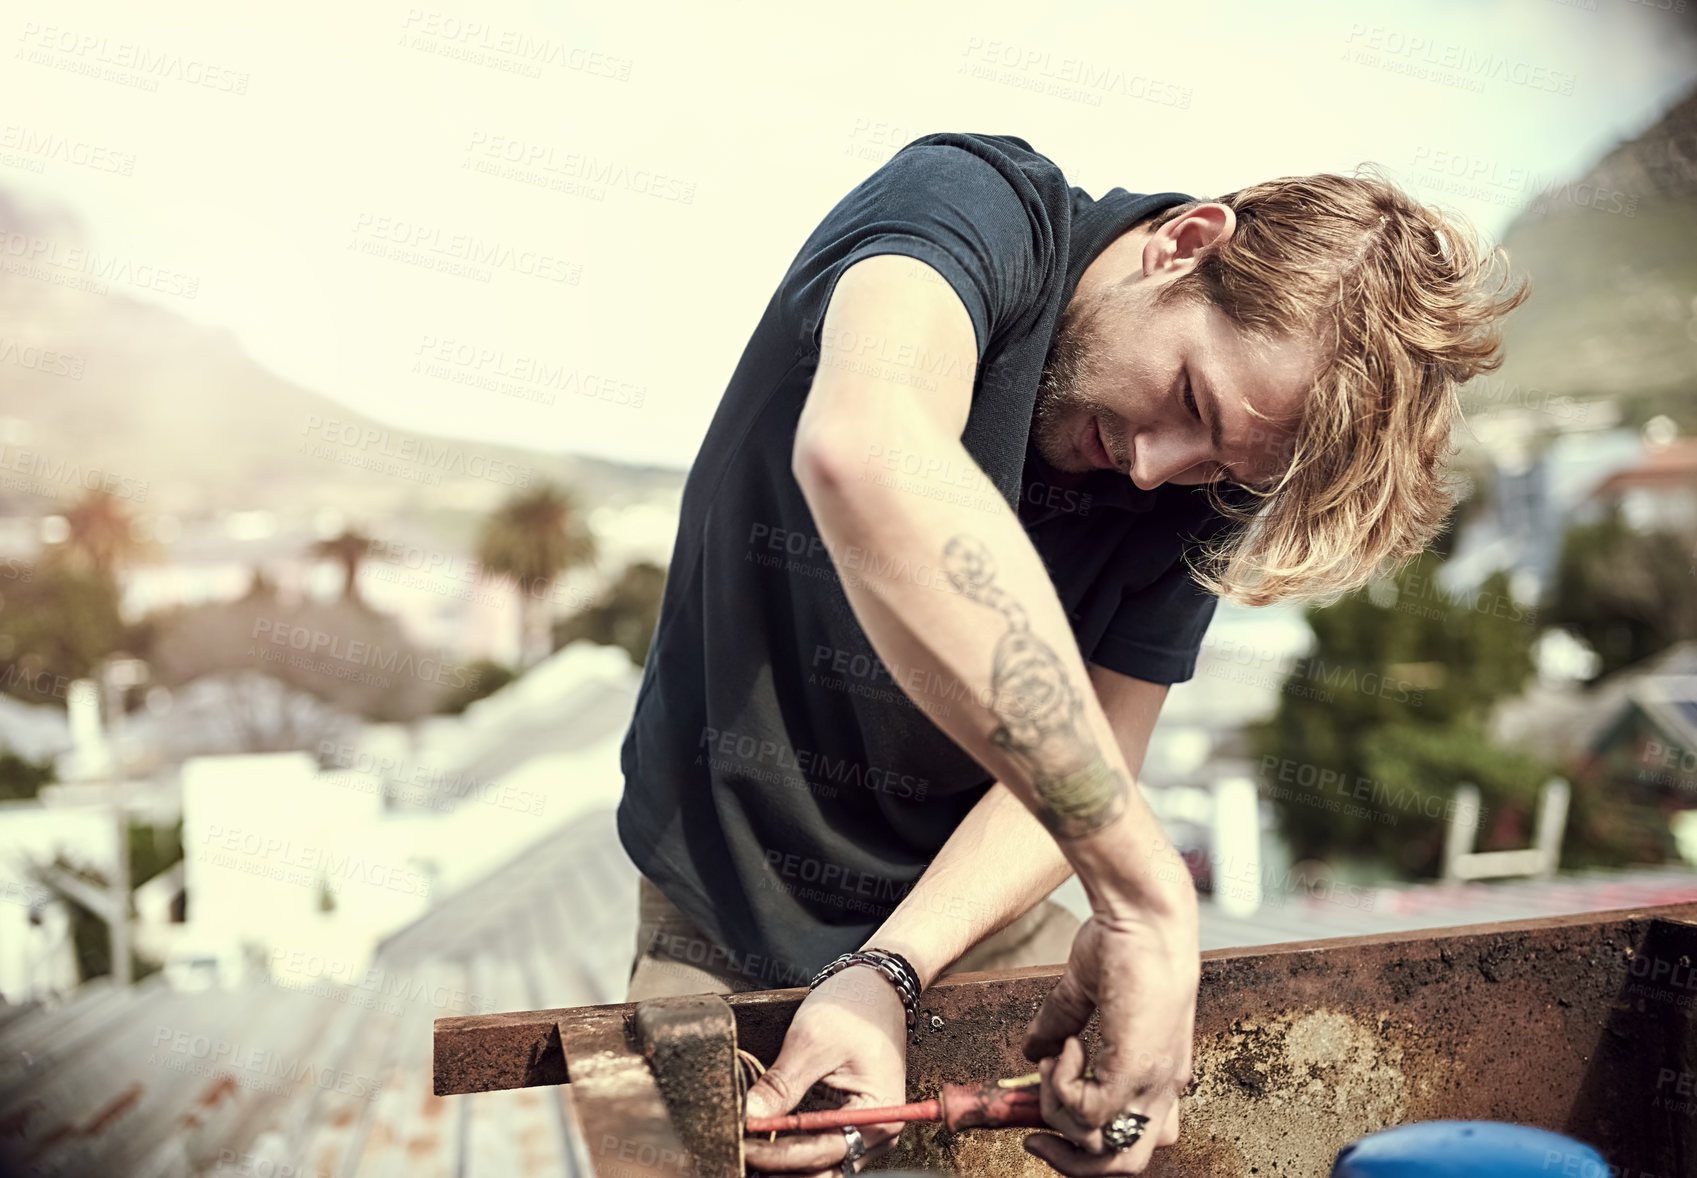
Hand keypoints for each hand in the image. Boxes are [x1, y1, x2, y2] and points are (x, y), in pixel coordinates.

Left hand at [742, 967, 909, 1177]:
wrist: (875, 988)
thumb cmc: (855, 1008)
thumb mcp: (813, 1040)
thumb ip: (781, 1084)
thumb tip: (749, 1117)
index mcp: (880, 1115)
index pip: (823, 1152)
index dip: (778, 1154)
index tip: (743, 1146)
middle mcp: (879, 1134)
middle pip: (825, 1171)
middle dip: (781, 1168)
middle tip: (742, 1154)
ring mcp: (865, 1133)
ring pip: (822, 1169)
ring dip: (786, 1166)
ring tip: (750, 1152)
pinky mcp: (850, 1127)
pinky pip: (822, 1154)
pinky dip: (794, 1154)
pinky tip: (765, 1147)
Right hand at [1020, 909, 1198, 1174]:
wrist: (1148, 916)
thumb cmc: (1130, 942)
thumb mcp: (1086, 992)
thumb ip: (1059, 1023)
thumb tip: (1031, 1048)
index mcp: (1158, 1072)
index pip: (1137, 1139)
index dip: (1092, 1139)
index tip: (1049, 1118)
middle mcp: (1162, 1087)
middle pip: (1123, 1165)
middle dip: (1071, 1159)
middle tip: (1037, 1133)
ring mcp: (1151, 1083)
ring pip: (1102, 1150)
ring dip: (1060, 1114)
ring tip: (1053, 1065)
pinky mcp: (1134, 1069)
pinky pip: (1086, 1111)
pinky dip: (1061, 1085)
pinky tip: (1066, 1045)